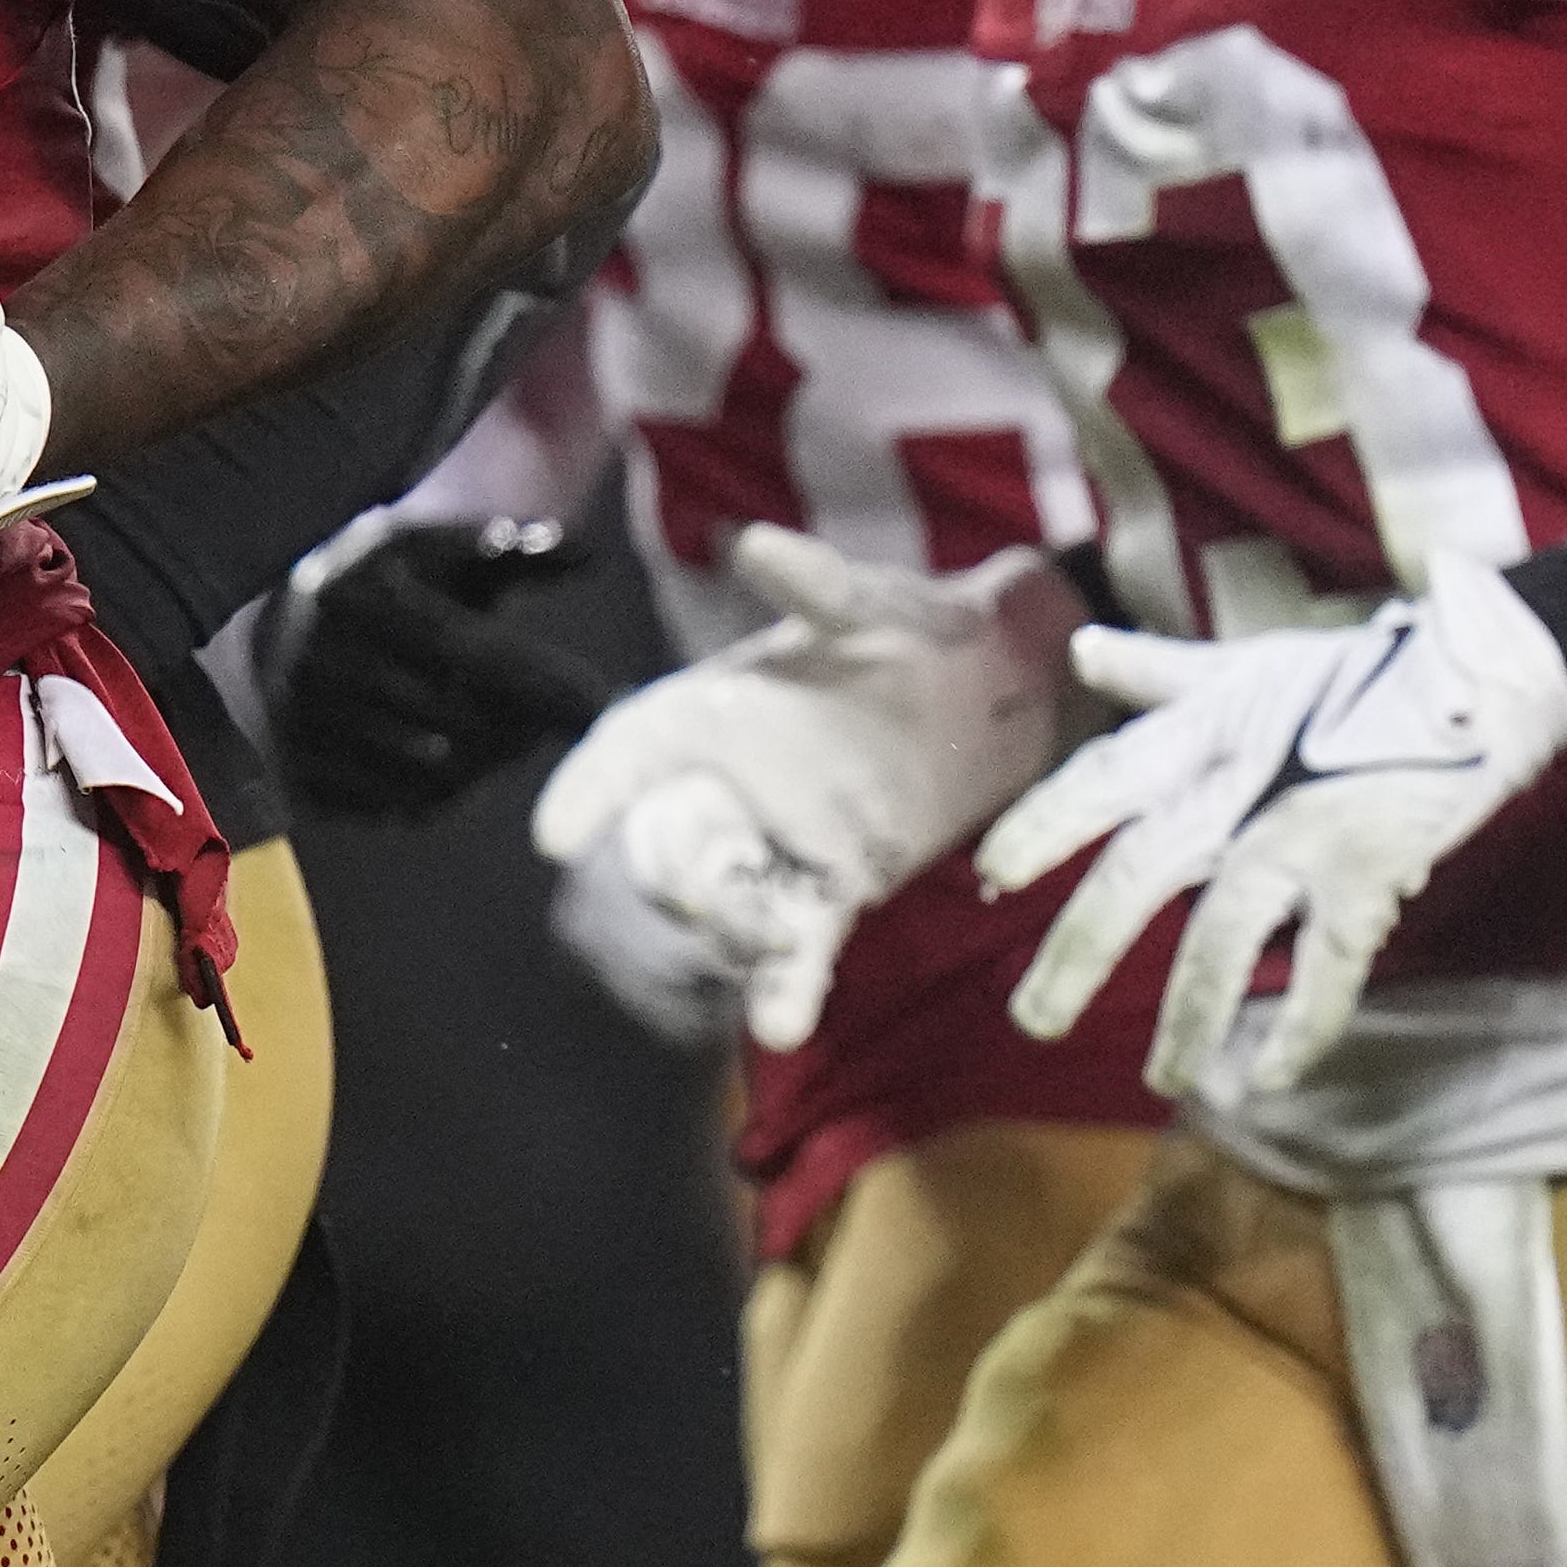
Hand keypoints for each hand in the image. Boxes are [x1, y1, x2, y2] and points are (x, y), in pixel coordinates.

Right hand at [273, 520, 616, 828]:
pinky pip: (397, 808)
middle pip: (455, 720)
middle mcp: (310, 661)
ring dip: (490, 766)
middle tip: (558, 726)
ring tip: (514, 740)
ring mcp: (298, 728)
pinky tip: (464, 769)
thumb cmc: (384, 584)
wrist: (279, 636)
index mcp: (346, 591)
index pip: (467, 651)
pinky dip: (444, 797)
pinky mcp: (295, 779)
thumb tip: (586, 552)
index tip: (601, 703)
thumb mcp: (434, 551)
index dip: (541, 681)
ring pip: (431, 773)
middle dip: (523, 728)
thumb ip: (507, 551)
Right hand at [524, 525, 1079, 1051]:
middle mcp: (732, 781)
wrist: (1011, 691)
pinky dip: (787, 985)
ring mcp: (780, 841)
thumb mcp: (879, 603)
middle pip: (669, 838)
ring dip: (734, 937)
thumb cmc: (926, 628)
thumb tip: (757, 545)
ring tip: (770, 958)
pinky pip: (799, 942)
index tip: (555, 838)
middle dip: (672, 873)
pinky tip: (782, 1022)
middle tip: (705, 898)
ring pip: (729, 901)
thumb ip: (819, 587)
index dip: (589, 787)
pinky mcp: (836, 888)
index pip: (632, 746)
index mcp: (719, 707)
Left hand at [976, 558, 1566, 1103]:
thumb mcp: (1243, 666)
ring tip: (1160, 1078)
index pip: (1097, 780)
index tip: (988, 877)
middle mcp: (1236, 787)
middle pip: (1138, 875)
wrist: (1476, 677)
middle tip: (1030, 1021)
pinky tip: (1268, 1079)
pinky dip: (1301, 1029)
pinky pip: (1327, 971)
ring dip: (1189, 1017)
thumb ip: (1158, 673)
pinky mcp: (1369, 876)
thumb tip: (1082, 649)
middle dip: (1080, 951)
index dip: (1041, 826)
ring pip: (1223, 938)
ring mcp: (1302, 835)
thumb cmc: (1353, 673)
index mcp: (1198, 734)